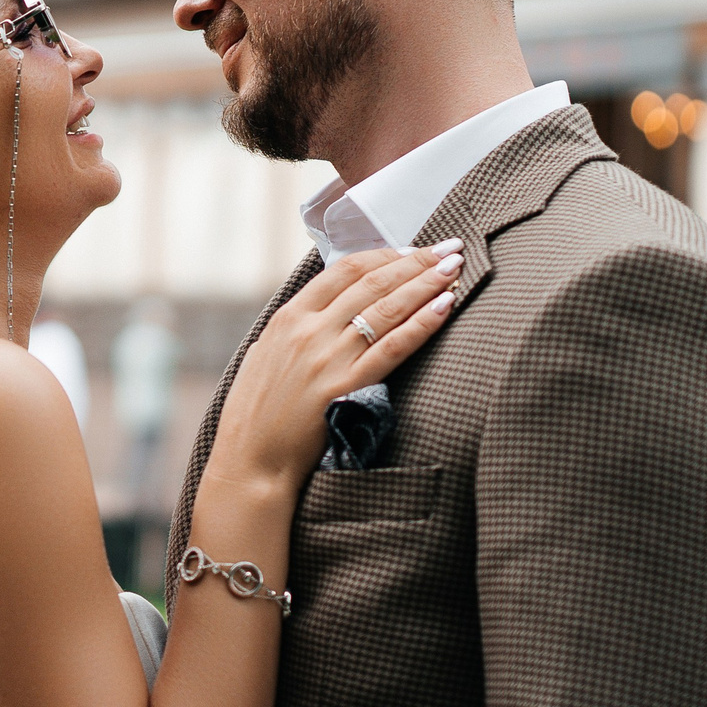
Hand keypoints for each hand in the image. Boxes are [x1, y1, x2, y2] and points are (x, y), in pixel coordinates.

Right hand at [208, 242, 460, 485]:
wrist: (251, 458)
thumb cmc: (257, 412)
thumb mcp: (266, 355)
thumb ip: (296, 329)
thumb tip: (328, 308)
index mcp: (289, 317)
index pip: (344, 269)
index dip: (384, 255)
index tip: (412, 250)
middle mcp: (309, 330)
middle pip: (373, 282)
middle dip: (416, 261)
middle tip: (449, 248)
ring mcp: (328, 357)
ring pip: (388, 307)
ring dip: (427, 283)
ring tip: (455, 267)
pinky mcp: (347, 387)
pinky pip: (394, 347)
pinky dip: (423, 323)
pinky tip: (446, 306)